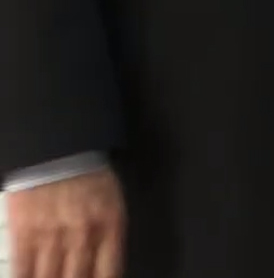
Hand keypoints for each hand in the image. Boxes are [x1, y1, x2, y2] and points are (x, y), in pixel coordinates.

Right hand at [6, 167, 126, 277]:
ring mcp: (52, 234)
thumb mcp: (113, 201)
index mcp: (110, 225)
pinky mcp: (24, 231)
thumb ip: (110, 235)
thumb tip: (104, 268)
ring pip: (49, 277)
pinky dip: (25, 277)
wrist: (58, 147)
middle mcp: (83, 233)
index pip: (108, 272)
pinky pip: (23, 267)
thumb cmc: (88, 172)